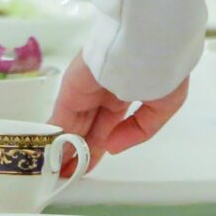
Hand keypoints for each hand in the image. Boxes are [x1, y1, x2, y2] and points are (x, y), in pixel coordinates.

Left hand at [52, 57, 189, 168]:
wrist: (146, 39)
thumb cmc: (162, 67)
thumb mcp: (165, 104)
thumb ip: (141, 129)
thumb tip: (113, 146)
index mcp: (129, 89)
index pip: (109, 123)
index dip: (100, 146)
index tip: (90, 166)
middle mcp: (105, 90)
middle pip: (88, 127)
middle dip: (80, 151)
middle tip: (68, 175)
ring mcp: (87, 88)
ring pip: (73, 124)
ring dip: (65, 149)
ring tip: (56, 174)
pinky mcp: (71, 88)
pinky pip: (61, 116)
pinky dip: (55, 136)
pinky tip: (50, 155)